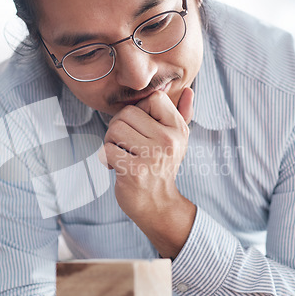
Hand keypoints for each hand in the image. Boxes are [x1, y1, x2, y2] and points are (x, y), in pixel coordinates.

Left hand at [100, 87, 196, 257]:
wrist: (158, 205)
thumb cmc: (162, 168)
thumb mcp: (178, 141)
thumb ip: (183, 114)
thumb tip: (188, 90)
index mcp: (178, 130)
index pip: (153, 98)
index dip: (140, 109)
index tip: (140, 126)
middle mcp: (168, 141)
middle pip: (127, 113)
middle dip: (119, 126)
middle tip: (124, 143)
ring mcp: (151, 157)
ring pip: (115, 129)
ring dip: (110, 141)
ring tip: (120, 153)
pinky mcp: (133, 171)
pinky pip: (107, 149)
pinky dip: (106, 157)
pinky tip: (116, 166)